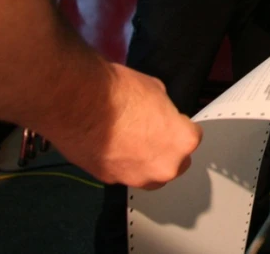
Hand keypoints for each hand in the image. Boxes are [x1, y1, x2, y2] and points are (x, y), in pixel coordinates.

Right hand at [49, 64, 202, 188]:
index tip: (168, 119)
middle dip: (166, 149)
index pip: (192, 137)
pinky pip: (123, 173)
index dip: (178, 125)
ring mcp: (136, 178)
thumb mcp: (155, 90)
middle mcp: (164, 167)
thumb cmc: (120, 92)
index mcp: (183, 142)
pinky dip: (119, 163)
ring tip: (128, 139)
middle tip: (150, 131)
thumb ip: (163, 111)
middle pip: (175, 162)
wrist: (77, 101)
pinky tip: (109, 143)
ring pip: (149, 174)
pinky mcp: (110, 180)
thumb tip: (158, 114)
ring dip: (145, 161)